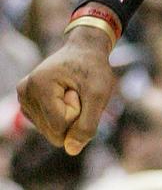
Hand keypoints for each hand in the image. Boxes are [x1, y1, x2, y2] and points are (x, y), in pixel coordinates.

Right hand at [16, 25, 115, 154]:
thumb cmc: (94, 67)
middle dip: (73, 115)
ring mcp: (23, 98)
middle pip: (53, 131)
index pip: (60, 125)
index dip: (79, 112)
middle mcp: (25, 92)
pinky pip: (47, 125)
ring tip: (72, 91)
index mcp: (39, 85)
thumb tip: (72, 150)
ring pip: (50, 130)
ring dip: (68, 115)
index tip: (81, 88)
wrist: (86, 49)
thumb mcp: (100, 93)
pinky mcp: (27, 103)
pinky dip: (60, 115)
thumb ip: (88, 124)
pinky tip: (64, 96)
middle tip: (78, 91)